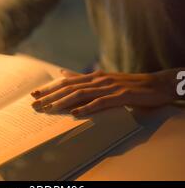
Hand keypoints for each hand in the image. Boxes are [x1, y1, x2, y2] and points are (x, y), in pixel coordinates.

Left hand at [30, 68, 178, 117]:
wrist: (154, 84)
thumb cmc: (128, 84)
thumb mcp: (103, 80)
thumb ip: (83, 78)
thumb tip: (62, 74)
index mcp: (94, 76)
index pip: (66, 82)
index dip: (50, 88)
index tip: (34, 95)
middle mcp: (98, 79)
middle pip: (70, 88)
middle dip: (51, 96)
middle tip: (35, 105)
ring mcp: (109, 87)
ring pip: (82, 94)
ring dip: (64, 102)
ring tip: (50, 109)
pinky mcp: (120, 95)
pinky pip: (101, 102)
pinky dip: (87, 108)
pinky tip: (76, 113)